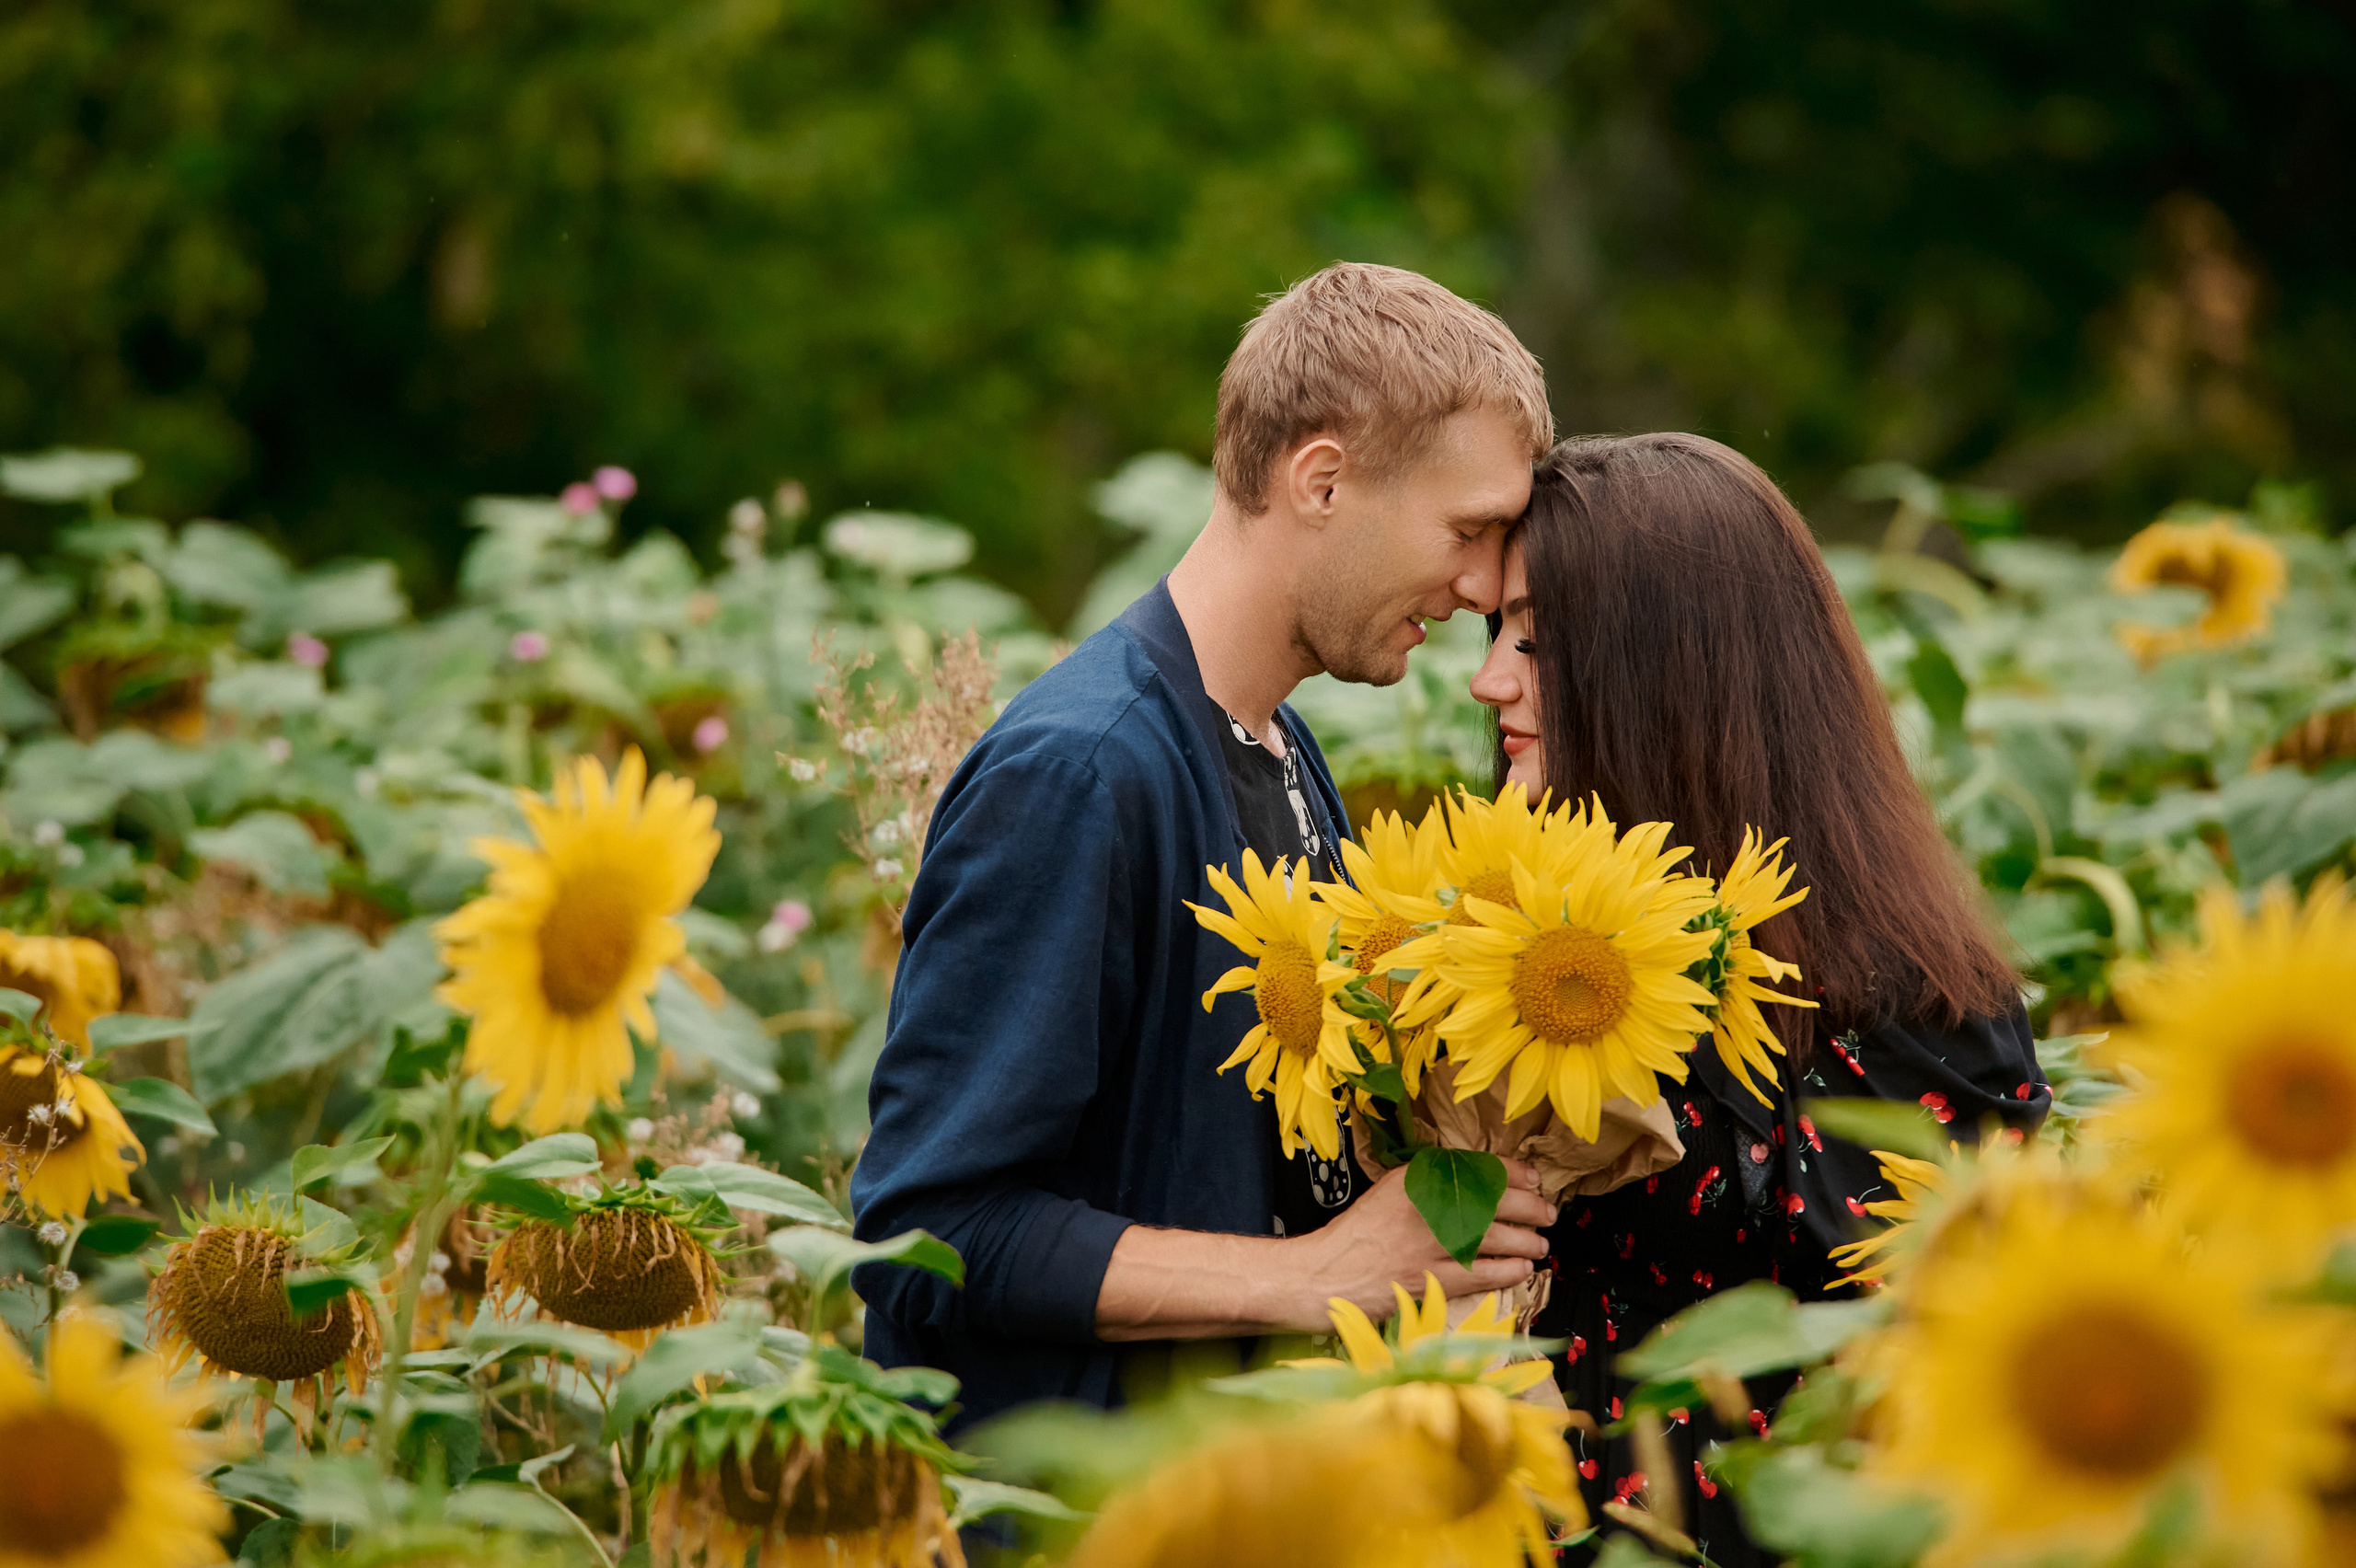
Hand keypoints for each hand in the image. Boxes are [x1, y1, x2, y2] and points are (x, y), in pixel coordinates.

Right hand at [1287, 1157, 1555, 1326]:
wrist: (1322, 1275)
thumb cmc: (1355, 1237)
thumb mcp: (1388, 1193)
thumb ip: (1428, 1186)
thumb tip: (1478, 1187)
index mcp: (1414, 1179)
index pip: (1476, 1167)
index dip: (1513, 1173)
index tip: (1532, 1179)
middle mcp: (1424, 1207)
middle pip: (1493, 1200)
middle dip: (1529, 1206)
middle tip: (1547, 1212)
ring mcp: (1428, 1245)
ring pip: (1494, 1237)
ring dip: (1525, 1240)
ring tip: (1539, 1243)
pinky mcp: (1430, 1280)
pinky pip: (1482, 1273)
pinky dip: (1508, 1270)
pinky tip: (1522, 1268)